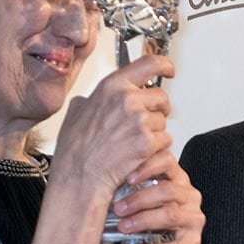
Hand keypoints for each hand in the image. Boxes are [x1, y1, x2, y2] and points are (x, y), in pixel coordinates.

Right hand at [52, 55, 174, 195]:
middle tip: (145, 123)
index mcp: (111, 87)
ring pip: (163, 122)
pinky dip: (156, 149)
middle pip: (161, 98)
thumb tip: (94, 98)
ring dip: (155, 133)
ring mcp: (139, 120)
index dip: (164, 65)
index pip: (148, 64)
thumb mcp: (75, 113)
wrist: (78, 178)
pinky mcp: (148, 141)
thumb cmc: (75, 152)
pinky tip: (138, 155)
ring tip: (133, 144)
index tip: (168, 70)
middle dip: (158, 110)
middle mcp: (127, 99)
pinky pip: (164, 141)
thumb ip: (91, 100)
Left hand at [111, 149, 203, 243]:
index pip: (166, 161)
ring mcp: (194, 218)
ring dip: (143, 220)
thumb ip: (130, 189)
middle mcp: (189, 196)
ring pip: (171, 214)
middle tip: (118, 209)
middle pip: (167, 190)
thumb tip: (102, 183)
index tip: (127, 178)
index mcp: (177, 179)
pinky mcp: (194, 242)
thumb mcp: (142, 201)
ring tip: (124, 227)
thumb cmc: (150, 221)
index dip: (147, 167)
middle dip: (139, 199)